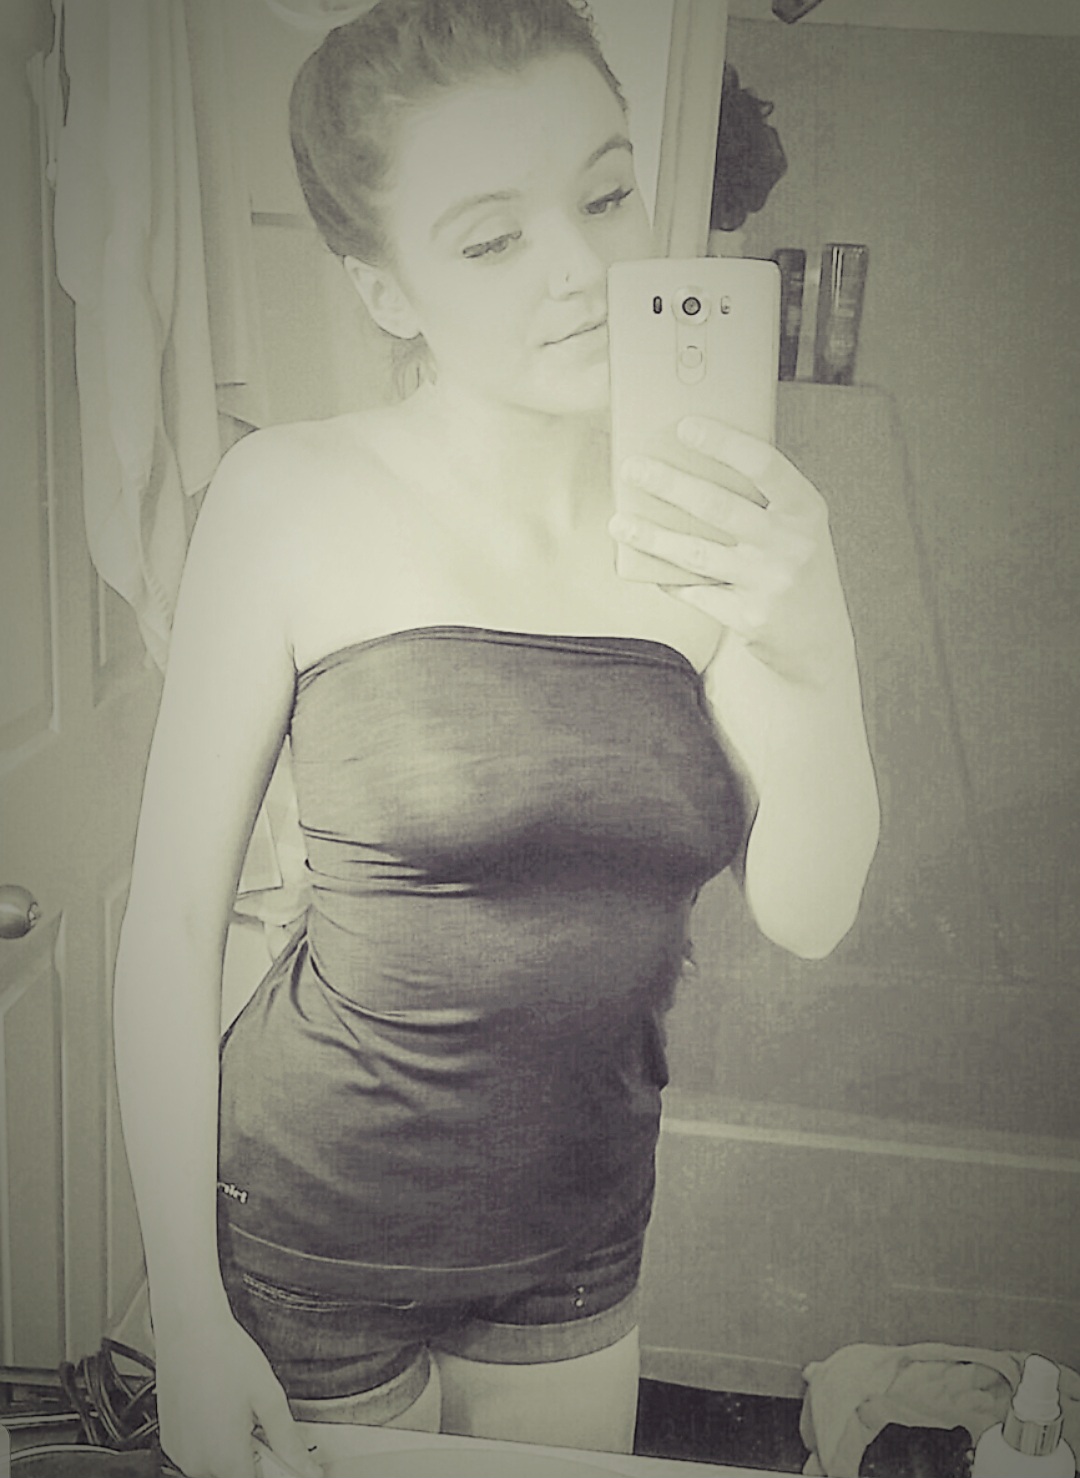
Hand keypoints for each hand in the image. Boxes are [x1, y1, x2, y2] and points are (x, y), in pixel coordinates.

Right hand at [155, 1306, 319, 1477]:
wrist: (189, 1328)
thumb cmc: (226, 1354)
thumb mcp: (269, 1397)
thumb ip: (289, 1441)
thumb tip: (308, 1468)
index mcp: (226, 1458)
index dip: (275, 1468)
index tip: (281, 1454)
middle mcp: (197, 1463)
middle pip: (235, 1475)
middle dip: (252, 1457)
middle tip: (258, 1422)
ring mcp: (179, 1453)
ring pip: (215, 1466)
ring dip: (230, 1449)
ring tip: (235, 1410)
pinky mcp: (169, 1441)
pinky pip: (196, 1453)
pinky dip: (210, 1440)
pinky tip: (216, 1408)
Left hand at [609, 417, 855, 686]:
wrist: (819, 638)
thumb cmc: (796, 568)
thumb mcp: (796, 527)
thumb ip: (761, 501)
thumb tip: (691, 466)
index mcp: (806, 509)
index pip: (764, 464)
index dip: (724, 443)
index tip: (685, 427)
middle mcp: (792, 543)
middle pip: (717, 506)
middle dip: (668, 484)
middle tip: (633, 468)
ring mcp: (771, 582)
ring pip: (696, 552)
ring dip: (651, 536)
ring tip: (619, 523)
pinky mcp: (749, 617)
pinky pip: (695, 592)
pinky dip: (668, 578)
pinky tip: (645, 565)